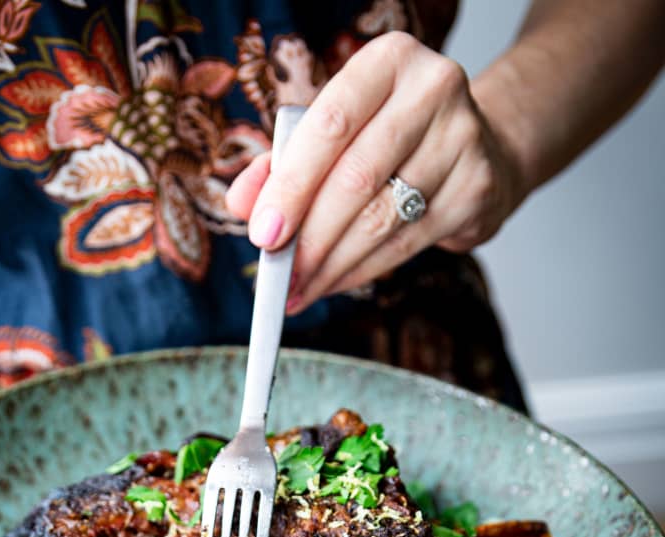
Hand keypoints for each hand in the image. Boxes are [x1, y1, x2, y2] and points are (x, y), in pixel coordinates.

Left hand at [225, 32, 526, 313]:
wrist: (479, 147)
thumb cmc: (387, 135)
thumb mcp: (335, 130)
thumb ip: (282, 161)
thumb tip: (242, 206)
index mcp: (389, 60)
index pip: (330, 125)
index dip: (292, 185)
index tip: (263, 234)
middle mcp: (432, 89)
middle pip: (356, 179)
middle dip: (309, 238)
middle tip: (279, 277)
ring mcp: (462, 140)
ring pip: (381, 219)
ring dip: (332, 265)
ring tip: (299, 290)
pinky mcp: (476, 188)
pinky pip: (407, 243)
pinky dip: (362, 271)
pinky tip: (334, 283)